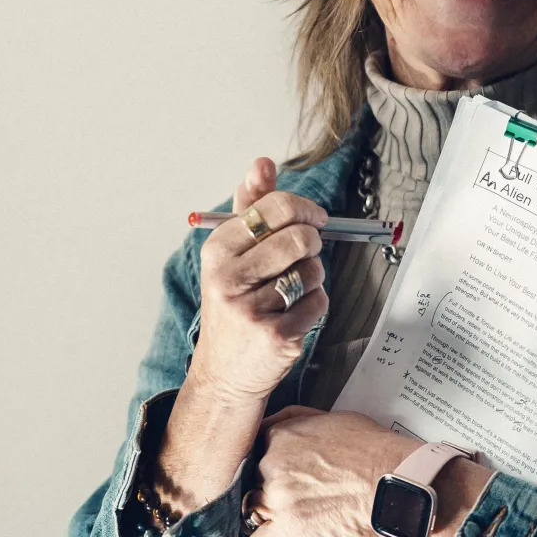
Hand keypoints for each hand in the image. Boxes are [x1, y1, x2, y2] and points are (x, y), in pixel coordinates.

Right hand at [189, 157, 328, 411]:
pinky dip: (315, 305)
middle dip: (313, 241)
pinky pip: (319, 302)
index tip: (314, 218)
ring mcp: (252, 309)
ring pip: (313, 271)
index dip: (304, 208)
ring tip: (292, 289)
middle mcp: (228, 278)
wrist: (223, 373)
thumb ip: (250, 207)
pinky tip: (294, 314)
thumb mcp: (231, 255)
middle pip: (299, 237)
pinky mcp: (277, 335)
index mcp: (217, 250)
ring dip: (314, 277)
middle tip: (308, 251)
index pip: (273, 207)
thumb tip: (262, 163)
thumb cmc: (233, 304)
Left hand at [243, 408, 416, 536]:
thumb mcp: (332, 418)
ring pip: (252, 513)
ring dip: (271, 515)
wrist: (398, 483)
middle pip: (252, 483)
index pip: (252, 454)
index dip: (267, 466)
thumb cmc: (375, 451)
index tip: (280, 474)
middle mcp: (272, 467)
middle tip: (300, 494)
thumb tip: (273, 426)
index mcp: (280, 437)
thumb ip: (295, 421)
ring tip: (299, 516)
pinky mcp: (290, 532)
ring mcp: (278, 501)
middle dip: (271, 489)